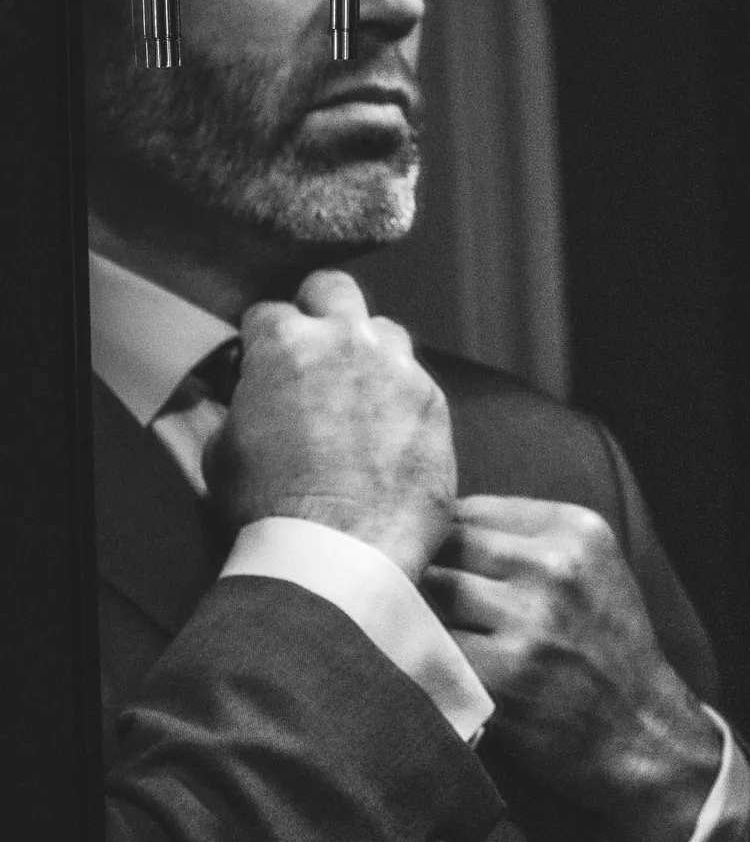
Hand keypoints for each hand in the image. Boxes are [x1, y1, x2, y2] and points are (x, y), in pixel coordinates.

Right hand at [209, 270, 455, 578]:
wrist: (338, 550)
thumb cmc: (270, 507)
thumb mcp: (223, 449)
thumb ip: (240, 406)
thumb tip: (248, 399)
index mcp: (286, 344)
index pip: (269, 312)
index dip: (262, 340)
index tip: (264, 363)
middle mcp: (348, 341)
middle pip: (334, 291)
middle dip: (320, 310)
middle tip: (314, 348)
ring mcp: (399, 368)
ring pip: (385, 332)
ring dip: (369, 352)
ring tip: (356, 393)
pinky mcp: (435, 402)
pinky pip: (416, 381)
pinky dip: (400, 397)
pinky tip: (387, 432)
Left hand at [422, 497, 723, 841]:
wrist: (643, 732)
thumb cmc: (606, 648)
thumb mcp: (591, 570)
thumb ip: (527, 540)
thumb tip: (430, 525)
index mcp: (575, 530)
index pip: (468, 509)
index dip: (439, 540)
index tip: (434, 568)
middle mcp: (556, 566)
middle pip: (443, 546)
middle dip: (420, 574)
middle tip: (409, 604)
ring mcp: (531, 621)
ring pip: (429, 592)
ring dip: (414, 614)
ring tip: (415, 634)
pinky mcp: (507, 675)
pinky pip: (432, 647)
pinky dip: (420, 655)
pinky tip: (427, 665)